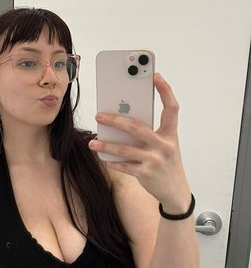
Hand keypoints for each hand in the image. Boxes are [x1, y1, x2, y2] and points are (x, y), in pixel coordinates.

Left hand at [89, 73, 191, 211]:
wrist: (176, 192)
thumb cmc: (166, 162)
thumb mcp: (164, 145)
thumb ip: (149, 132)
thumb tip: (121, 120)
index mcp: (171, 134)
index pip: (172, 108)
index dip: (165, 91)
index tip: (156, 76)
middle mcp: (165, 145)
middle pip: (137, 127)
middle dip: (116, 120)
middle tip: (99, 115)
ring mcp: (155, 160)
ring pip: (125, 149)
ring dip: (106, 145)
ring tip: (92, 143)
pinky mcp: (146, 173)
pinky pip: (124, 165)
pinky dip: (113, 162)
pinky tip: (104, 159)